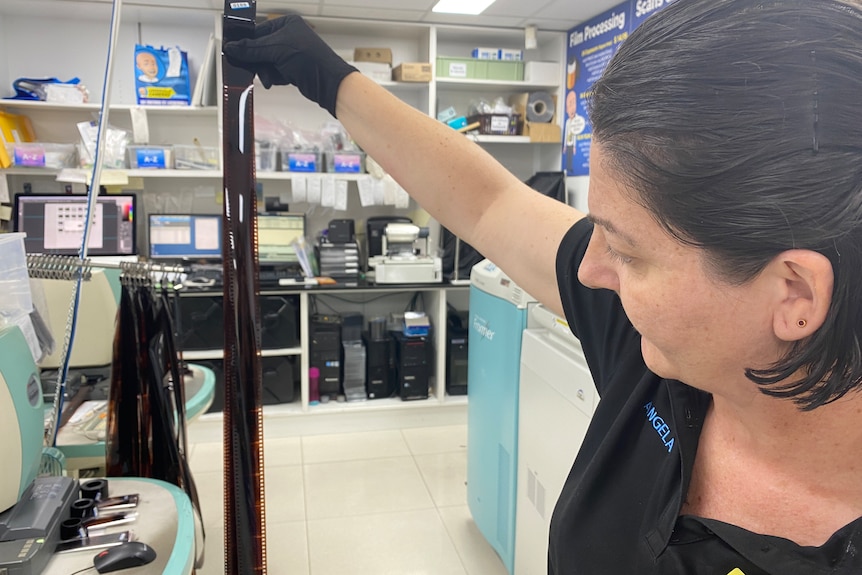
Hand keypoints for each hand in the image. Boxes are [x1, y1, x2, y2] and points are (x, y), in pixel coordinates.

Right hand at [223, 15, 356, 116]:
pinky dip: (273, 77)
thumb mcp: (276, 50)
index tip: (233, 52)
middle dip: (257, 61)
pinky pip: (274, 72)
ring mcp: (291, 53)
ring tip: (269, 78)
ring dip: (265, 71)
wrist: (328, 83)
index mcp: (287, 24)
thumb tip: (232, 47)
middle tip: (250, 69)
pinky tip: (275, 81)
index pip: (258, 31)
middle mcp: (289, 37)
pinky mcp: (293, 69)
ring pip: (266, 62)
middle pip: (261, 48)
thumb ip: (252, 49)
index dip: (246, 43)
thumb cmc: (310, 60)